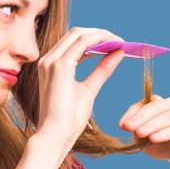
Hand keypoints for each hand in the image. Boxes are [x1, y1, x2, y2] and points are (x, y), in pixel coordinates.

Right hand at [35, 27, 125, 151]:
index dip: (95, 38)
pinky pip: (82, 43)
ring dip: (102, 35)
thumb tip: (117, 53)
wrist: (56, 135)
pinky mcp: (59, 66)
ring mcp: (52, 61)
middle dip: (100, 33)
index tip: (115, 43)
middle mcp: (48, 60)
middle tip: (120, 40)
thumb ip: (101, 70)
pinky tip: (114, 46)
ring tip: (120, 42)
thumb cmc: (69, 119)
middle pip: (76, 33)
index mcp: (52, 65)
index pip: (74, 42)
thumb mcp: (89, 90)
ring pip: (79, 34)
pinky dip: (99, 41)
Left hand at [118, 94, 169, 168]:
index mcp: (161, 105)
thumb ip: (137, 132)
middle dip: (141, 117)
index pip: (146, 103)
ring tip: (140, 133)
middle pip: (157, 106)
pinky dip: (166, 133)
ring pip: (169, 116)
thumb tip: (126, 125)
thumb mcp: (145, 140)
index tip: (122, 125)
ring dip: (152, 124)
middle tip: (129, 127)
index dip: (133, 113)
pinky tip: (154, 138)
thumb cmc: (163, 146)